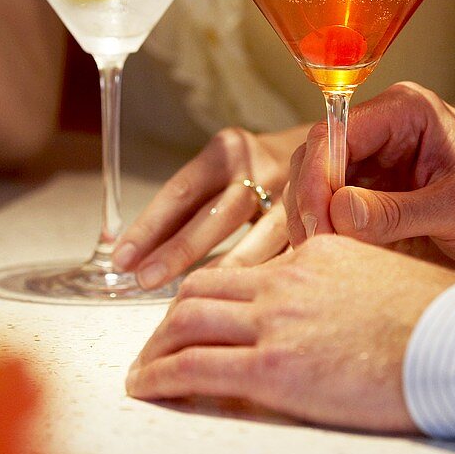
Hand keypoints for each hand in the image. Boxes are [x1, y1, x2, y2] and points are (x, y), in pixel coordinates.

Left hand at [112, 124, 309, 288]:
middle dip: (177, 252)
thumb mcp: (225, 167)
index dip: (150, 226)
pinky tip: (238, 304)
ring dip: (218, 272)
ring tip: (186, 301)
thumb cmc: (259, 170)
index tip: (123, 257)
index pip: (182, 191)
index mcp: (230, 151)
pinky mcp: (320, 223)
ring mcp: (295, 197)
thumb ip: (187, 203)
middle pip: (214, 214)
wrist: (331, 150)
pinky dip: (259, 279)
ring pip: (254, 241)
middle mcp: (262, 169)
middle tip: (146, 280)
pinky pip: (285, 255)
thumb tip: (126, 249)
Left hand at [127, 235, 454, 429]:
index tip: (199, 315)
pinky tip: (146, 388)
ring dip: (157, 347)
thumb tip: (328, 314)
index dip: (212, 294)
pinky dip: (161, 377)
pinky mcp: (272, 366)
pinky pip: (195, 366)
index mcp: (313, 252)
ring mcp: (276, 318)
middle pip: (202, 288)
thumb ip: (342, 285)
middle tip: (160, 343)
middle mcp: (285, 278)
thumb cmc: (437, 319)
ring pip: (187, 320)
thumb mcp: (382, 280)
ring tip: (145, 371)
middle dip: (171, 318)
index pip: (243, 269)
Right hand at [286, 82, 454, 279]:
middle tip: (314, 250)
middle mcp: (385, 129)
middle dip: (310, 204)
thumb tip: (337, 211)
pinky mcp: (375, 194)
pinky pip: (333, 207)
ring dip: (312, 221)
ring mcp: (377, 162)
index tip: (318, 226)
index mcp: (406, 111)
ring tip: (321, 259)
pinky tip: (326, 257)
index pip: (334, 134)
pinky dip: (325, 232)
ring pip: (318, 185)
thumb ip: (399, 211)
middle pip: (317, 158)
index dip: (316, 180)